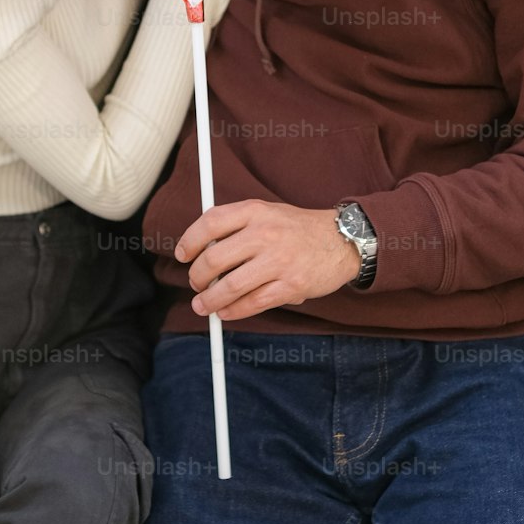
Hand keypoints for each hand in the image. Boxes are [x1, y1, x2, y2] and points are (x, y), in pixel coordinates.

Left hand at [174, 199, 360, 321]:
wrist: (341, 240)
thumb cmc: (298, 228)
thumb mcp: (267, 212)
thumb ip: (237, 225)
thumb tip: (202, 248)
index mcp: (255, 211)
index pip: (210, 222)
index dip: (189, 240)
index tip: (182, 255)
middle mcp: (265, 233)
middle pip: (214, 258)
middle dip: (197, 276)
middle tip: (195, 283)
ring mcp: (278, 261)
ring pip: (230, 286)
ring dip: (210, 300)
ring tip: (203, 305)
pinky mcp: (290, 286)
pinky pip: (253, 303)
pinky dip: (233, 311)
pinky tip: (226, 312)